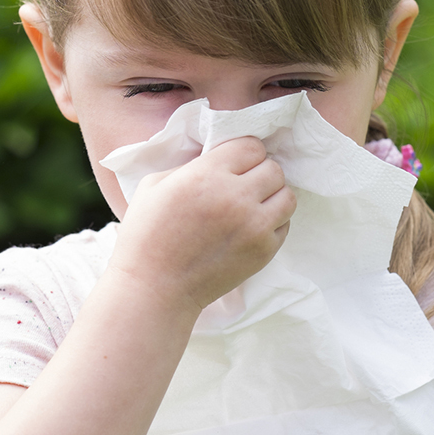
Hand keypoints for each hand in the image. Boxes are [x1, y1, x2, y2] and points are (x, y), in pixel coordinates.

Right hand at [108, 136, 295, 312]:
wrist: (154, 288)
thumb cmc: (146, 234)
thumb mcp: (155, 184)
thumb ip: (191, 165)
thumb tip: (218, 159)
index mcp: (207, 174)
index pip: (251, 146)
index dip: (244, 153)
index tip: (235, 162)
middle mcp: (236, 197)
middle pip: (273, 168)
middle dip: (260, 172)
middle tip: (244, 184)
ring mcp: (254, 226)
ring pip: (287, 195)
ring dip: (272, 195)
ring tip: (254, 203)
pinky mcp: (264, 251)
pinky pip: (285, 224)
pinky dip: (273, 222)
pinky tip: (252, 226)